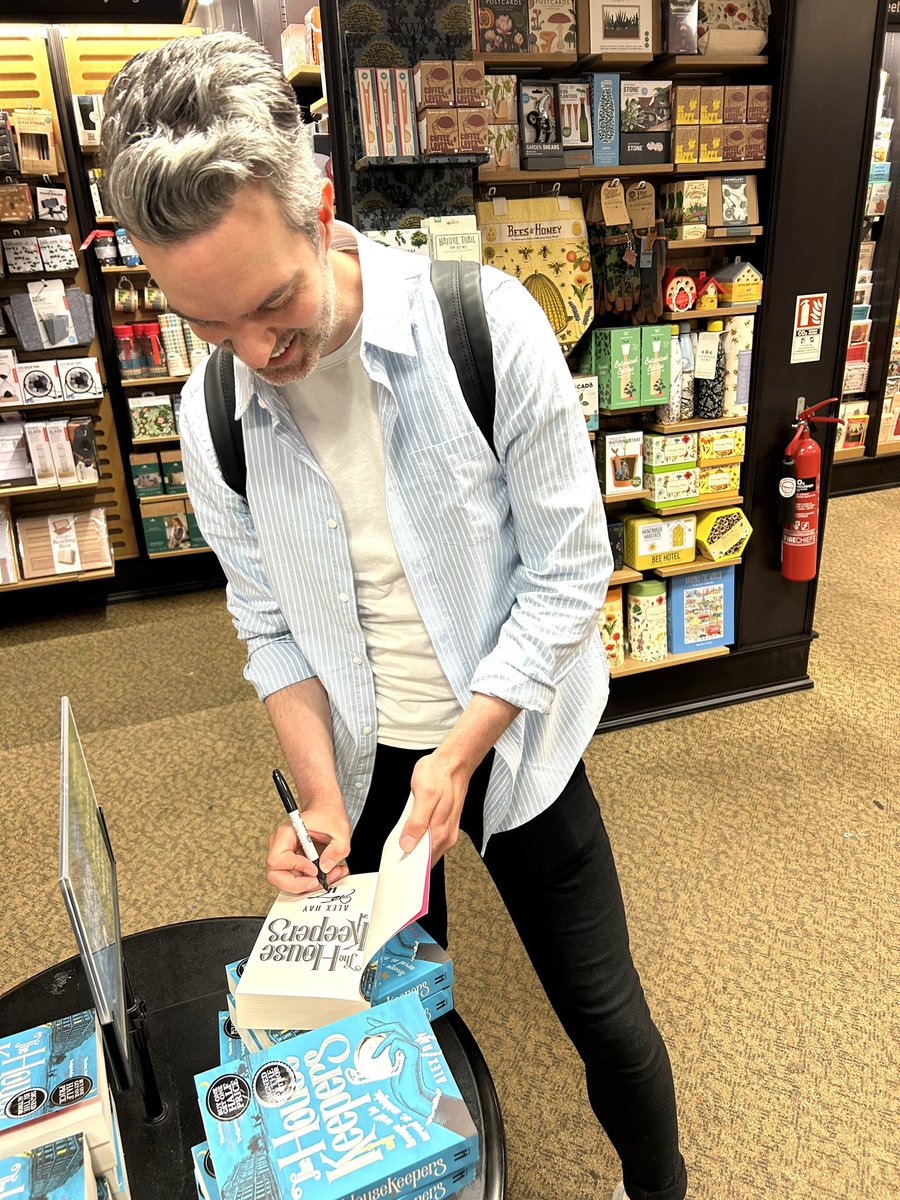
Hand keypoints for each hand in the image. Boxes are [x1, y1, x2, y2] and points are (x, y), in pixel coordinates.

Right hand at [265, 797, 350, 894]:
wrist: (326, 811)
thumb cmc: (328, 815)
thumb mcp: (340, 830)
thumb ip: (337, 849)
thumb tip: (325, 867)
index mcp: (286, 833)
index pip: (278, 859)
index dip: (295, 867)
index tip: (314, 869)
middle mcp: (281, 846)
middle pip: (275, 876)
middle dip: (297, 885)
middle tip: (317, 881)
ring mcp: (285, 856)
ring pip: (287, 882)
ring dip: (309, 885)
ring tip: (331, 875)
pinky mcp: (292, 864)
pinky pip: (296, 879)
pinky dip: (312, 882)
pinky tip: (329, 874)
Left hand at [402, 749, 472, 865]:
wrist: (454, 763)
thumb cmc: (439, 775)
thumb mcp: (424, 794)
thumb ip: (417, 821)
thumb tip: (408, 843)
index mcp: (441, 832)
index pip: (424, 863)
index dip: (409, 866)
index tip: (396, 863)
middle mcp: (446, 835)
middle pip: (426, 858)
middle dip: (410, 858)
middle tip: (394, 852)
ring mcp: (447, 830)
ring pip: (428, 849)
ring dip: (415, 847)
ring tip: (401, 841)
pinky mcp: (445, 824)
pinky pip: (431, 838)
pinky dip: (420, 838)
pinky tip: (412, 829)